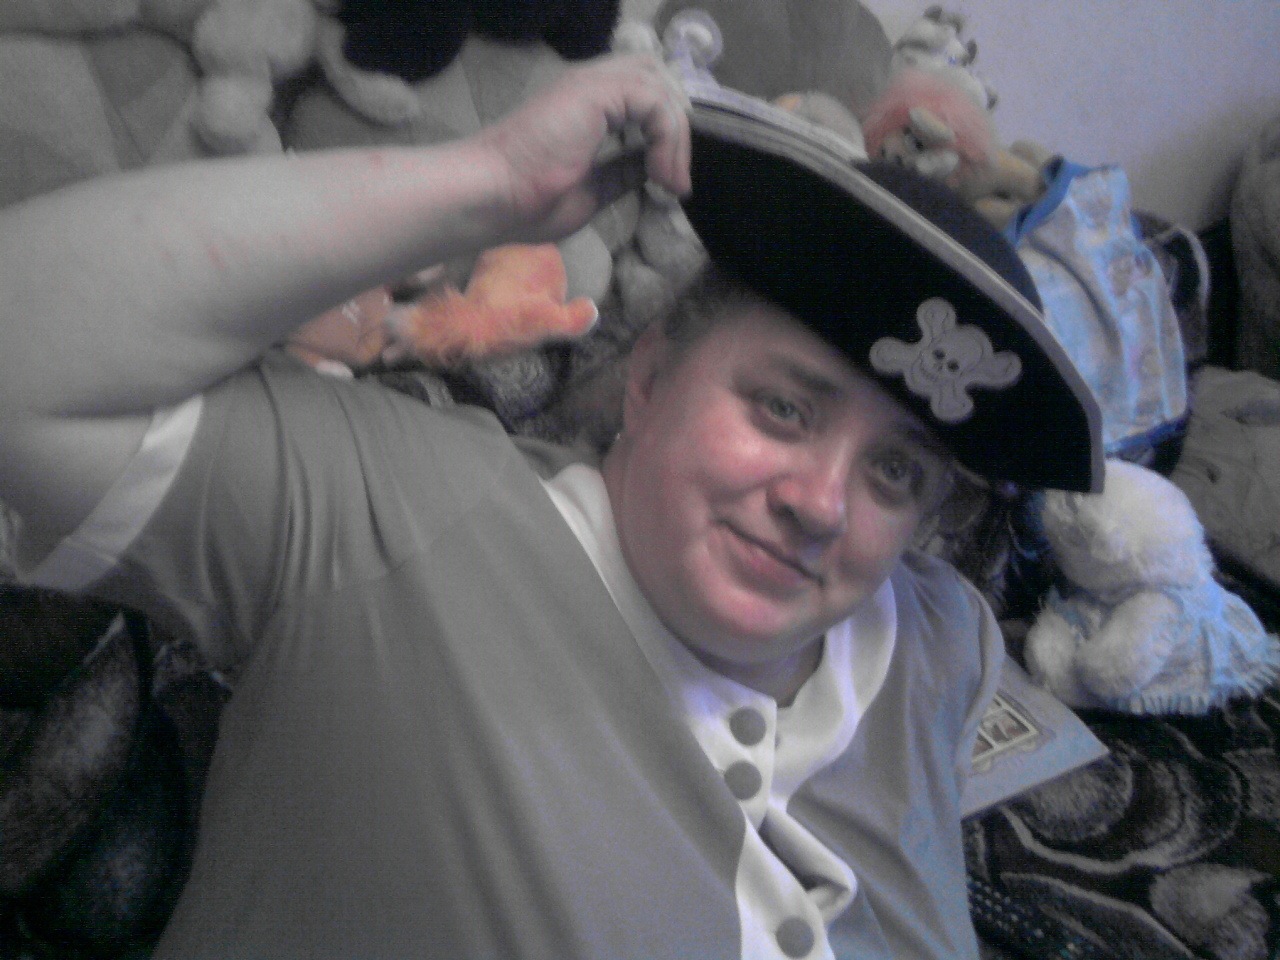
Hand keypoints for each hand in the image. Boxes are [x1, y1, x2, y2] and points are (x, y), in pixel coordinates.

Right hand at [479, 53, 690, 242]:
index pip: (641, 92)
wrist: (492, 197)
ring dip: (676, 136)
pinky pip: (654, 101)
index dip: (664, 126)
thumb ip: (621, 171)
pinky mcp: (595, 91)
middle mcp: (589, 85)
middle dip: (676, 123)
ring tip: (670, 182)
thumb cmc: (525, 202)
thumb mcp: (593, 189)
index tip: (668, 178)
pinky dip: (668, 138)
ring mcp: (591, 83)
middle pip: (655, 75)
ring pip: (660, 85)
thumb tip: (651, 168)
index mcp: (584, 105)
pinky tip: (660, 174)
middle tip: (674, 174)